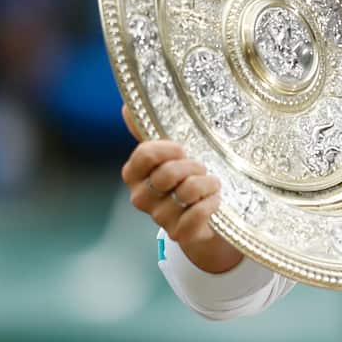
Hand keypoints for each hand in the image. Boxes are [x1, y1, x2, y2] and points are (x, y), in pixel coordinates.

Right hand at [119, 105, 242, 273]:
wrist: (205, 218)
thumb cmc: (185, 179)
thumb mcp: (170, 155)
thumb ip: (149, 132)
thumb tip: (126, 106)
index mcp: (134, 174)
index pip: (145, 154)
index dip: (169, 148)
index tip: (183, 148)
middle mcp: (141, 197)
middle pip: (168, 173)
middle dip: (193, 166)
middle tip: (202, 167)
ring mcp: (159, 218)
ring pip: (187, 191)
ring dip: (207, 184)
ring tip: (212, 183)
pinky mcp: (180, 234)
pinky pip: (197, 215)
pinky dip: (211, 204)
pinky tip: (215, 200)